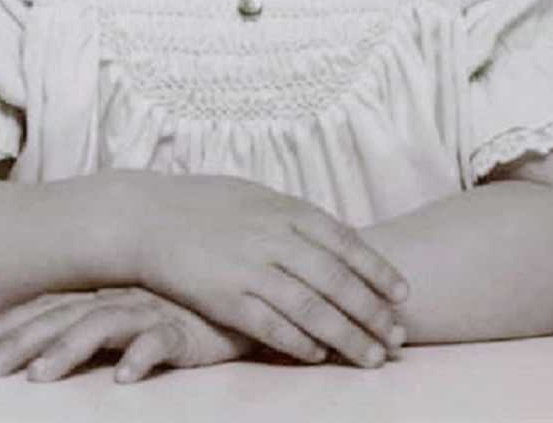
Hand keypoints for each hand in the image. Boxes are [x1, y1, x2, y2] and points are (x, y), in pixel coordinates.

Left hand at [0, 288, 253, 383]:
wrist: (240, 291)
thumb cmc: (181, 302)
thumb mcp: (132, 304)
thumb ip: (94, 314)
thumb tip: (43, 336)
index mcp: (105, 291)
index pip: (49, 304)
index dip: (11, 321)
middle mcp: (122, 296)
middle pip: (63, 317)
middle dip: (22, 341)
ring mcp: (153, 310)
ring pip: (103, 327)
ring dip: (69, 351)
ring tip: (40, 377)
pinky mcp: (188, 329)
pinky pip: (162, 342)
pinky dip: (142, 356)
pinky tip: (125, 377)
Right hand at [130, 174, 407, 367]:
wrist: (149, 215)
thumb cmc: (204, 203)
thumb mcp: (257, 196)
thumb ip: (294, 217)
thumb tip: (333, 234)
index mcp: (286, 209)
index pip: (346, 242)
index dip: (378, 270)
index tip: (403, 294)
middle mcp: (275, 237)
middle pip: (338, 280)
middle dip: (373, 311)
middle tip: (398, 337)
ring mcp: (251, 267)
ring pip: (312, 308)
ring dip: (348, 336)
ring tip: (372, 357)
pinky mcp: (226, 296)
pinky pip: (271, 325)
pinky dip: (299, 342)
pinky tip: (319, 355)